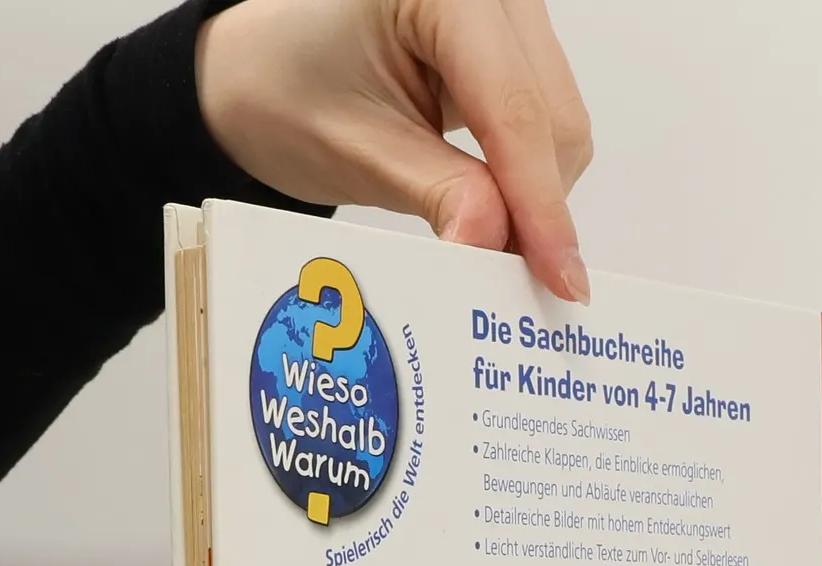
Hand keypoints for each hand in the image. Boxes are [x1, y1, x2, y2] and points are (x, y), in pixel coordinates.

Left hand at [196, 0, 592, 302]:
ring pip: (561, 124)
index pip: (515, 110)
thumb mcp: (358, 150)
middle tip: (515, 282)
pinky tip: (497, 212)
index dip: (541, 205)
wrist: (261, 70)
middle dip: (541, 206)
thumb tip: (498, 244)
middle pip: (555, 117)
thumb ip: (439, 195)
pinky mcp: (512, 47)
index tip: (559, 280)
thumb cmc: (285, 89)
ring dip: (538, 196)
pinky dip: (529, 178)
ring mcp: (506, 16)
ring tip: (490, 243)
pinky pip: (546, 122)